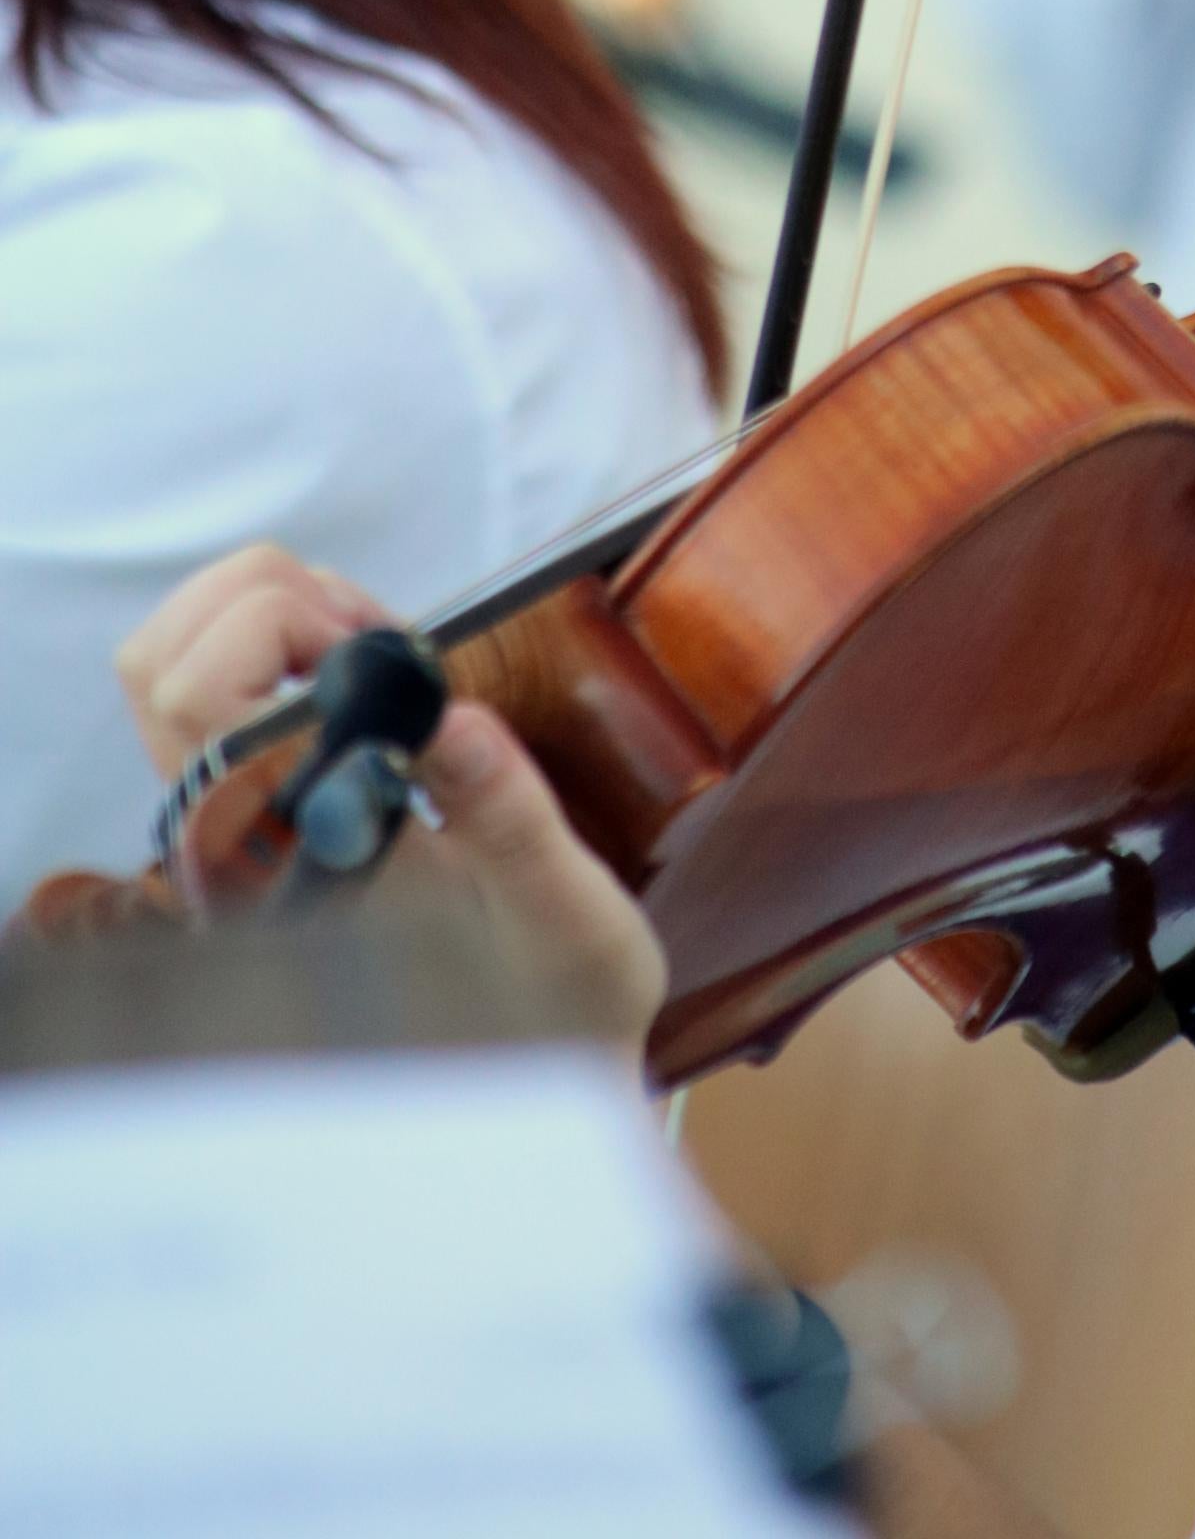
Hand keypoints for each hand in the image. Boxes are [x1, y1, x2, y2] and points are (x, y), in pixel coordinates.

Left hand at [116, 544, 670, 1051]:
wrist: (531, 1063)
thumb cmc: (552, 994)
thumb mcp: (565, 912)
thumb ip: (508, 819)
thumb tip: (451, 720)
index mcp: (297, 867)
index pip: (200, 703)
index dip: (280, 629)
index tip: (386, 646)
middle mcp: (239, 846)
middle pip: (161, 663)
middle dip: (267, 599)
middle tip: (375, 635)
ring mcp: (235, 824)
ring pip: (167, 664)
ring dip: (260, 610)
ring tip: (369, 642)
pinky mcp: (251, 805)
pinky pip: (206, 680)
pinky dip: (270, 635)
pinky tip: (359, 661)